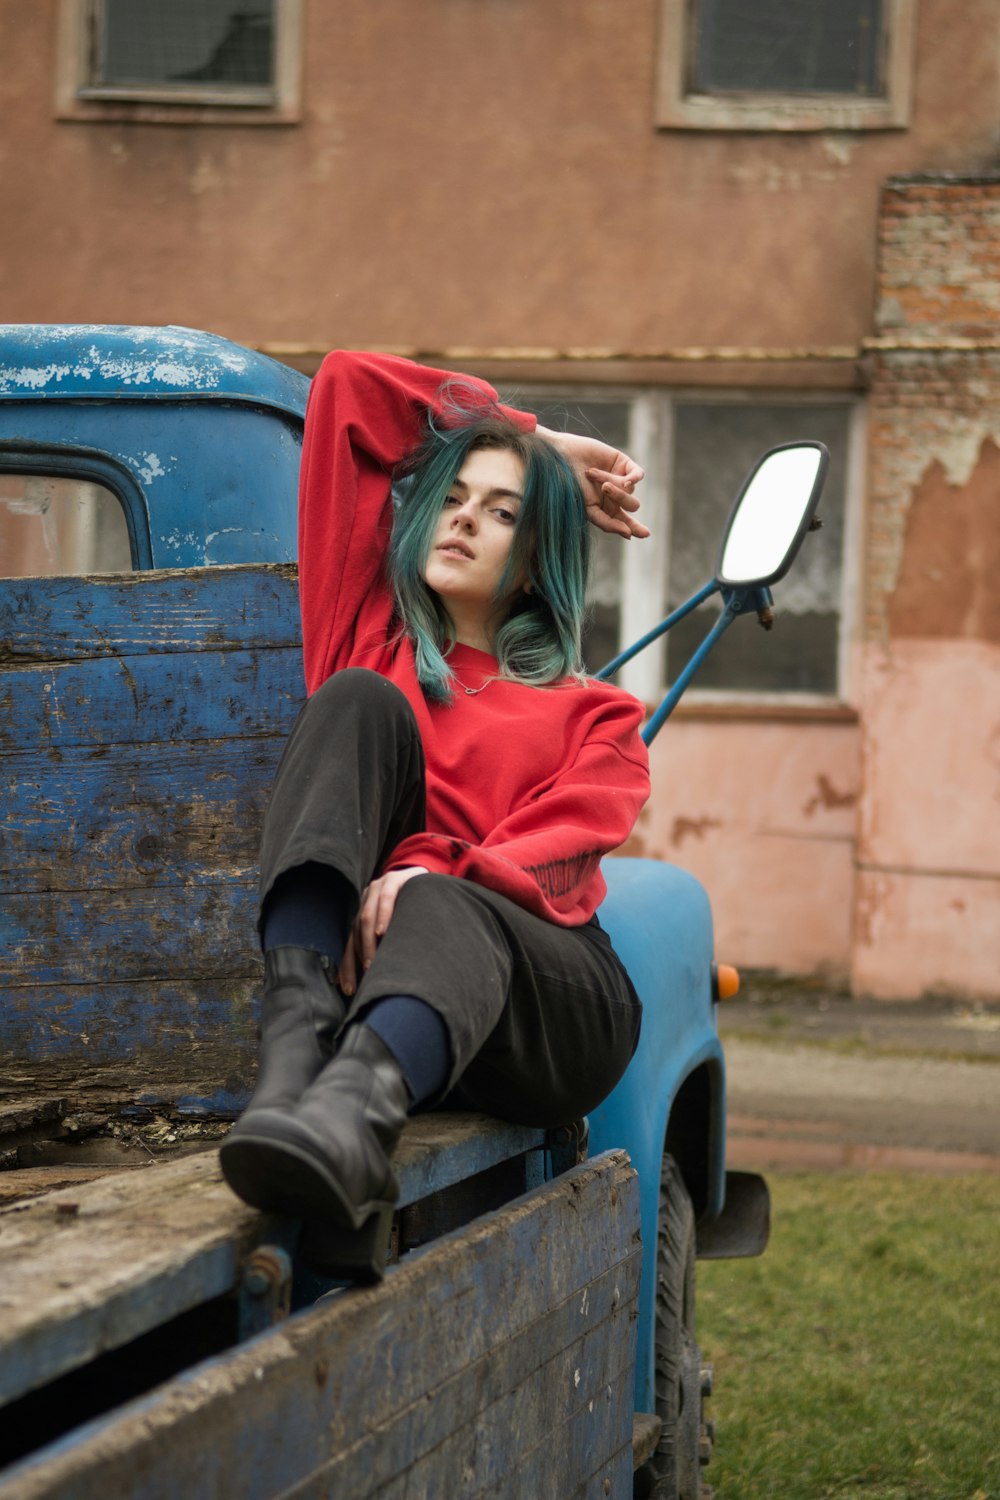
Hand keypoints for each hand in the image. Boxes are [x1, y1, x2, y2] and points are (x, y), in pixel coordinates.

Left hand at [337, 866, 428, 996]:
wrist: (433, 881)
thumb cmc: (419, 912)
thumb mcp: (401, 930)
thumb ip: (388, 948)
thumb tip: (380, 980)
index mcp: (365, 914)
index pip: (351, 944)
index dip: (348, 967)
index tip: (349, 990)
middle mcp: (367, 901)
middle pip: (355, 932)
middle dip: (360, 956)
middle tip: (367, 976)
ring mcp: (378, 888)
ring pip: (366, 917)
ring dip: (369, 941)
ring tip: (373, 961)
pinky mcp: (394, 879)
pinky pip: (385, 898)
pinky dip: (383, 915)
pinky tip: (382, 931)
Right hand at [535, 426, 649, 539]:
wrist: (561, 457)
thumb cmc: (570, 486)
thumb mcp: (588, 510)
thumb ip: (608, 523)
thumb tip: (629, 534)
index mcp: (607, 510)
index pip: (627, 523)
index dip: (637, 529)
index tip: (646, 534)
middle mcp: (615, 496)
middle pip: (632, 505)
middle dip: (620, 498)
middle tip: (604, 488)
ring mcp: (619, 479)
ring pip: (631, 489)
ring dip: (613, 483)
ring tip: (592, 473)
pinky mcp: (622, 463)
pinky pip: (638, 474)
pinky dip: (635, 477)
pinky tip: (627, 478)